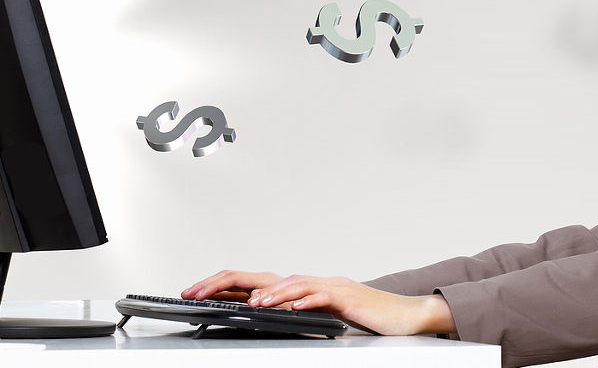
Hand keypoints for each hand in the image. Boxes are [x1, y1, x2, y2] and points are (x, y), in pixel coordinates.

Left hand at [183, 270, 455, 335]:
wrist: (403, 316)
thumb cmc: (365, 319)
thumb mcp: (322, 319)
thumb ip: (296, 315)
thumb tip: (265, 319)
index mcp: (301, 289)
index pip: (255, 283)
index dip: (223, 286)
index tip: (194, 294)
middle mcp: (312, 283)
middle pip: (264, 278)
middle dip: (229, 283)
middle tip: (200, 291)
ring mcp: (330, 286)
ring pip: (293, 284)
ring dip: (270, 293)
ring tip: (252, 302)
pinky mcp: (347, 296)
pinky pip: (323, 295)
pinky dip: (306, 300)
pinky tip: (293, 306)